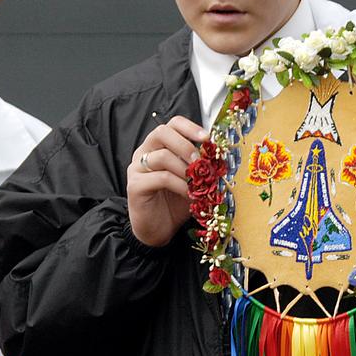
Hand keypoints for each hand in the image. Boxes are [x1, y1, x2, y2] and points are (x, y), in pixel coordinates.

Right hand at [127, 116, 205, 247]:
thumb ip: (200, 166)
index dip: (190, 127)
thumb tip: (221, 156)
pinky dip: (179, 185)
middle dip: (186, 145)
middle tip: (200, 162)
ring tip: (197, 183)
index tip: (207, 138)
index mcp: (158, 146)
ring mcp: (137, 168)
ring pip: (162, 155)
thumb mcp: (192, 180)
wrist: (158, 230)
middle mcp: (144, 152)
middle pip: (162, 132)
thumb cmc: (174, 203)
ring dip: (184, 169)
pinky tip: (189, 195)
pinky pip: (160, 178)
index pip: (172, 124)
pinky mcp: (135, 185)